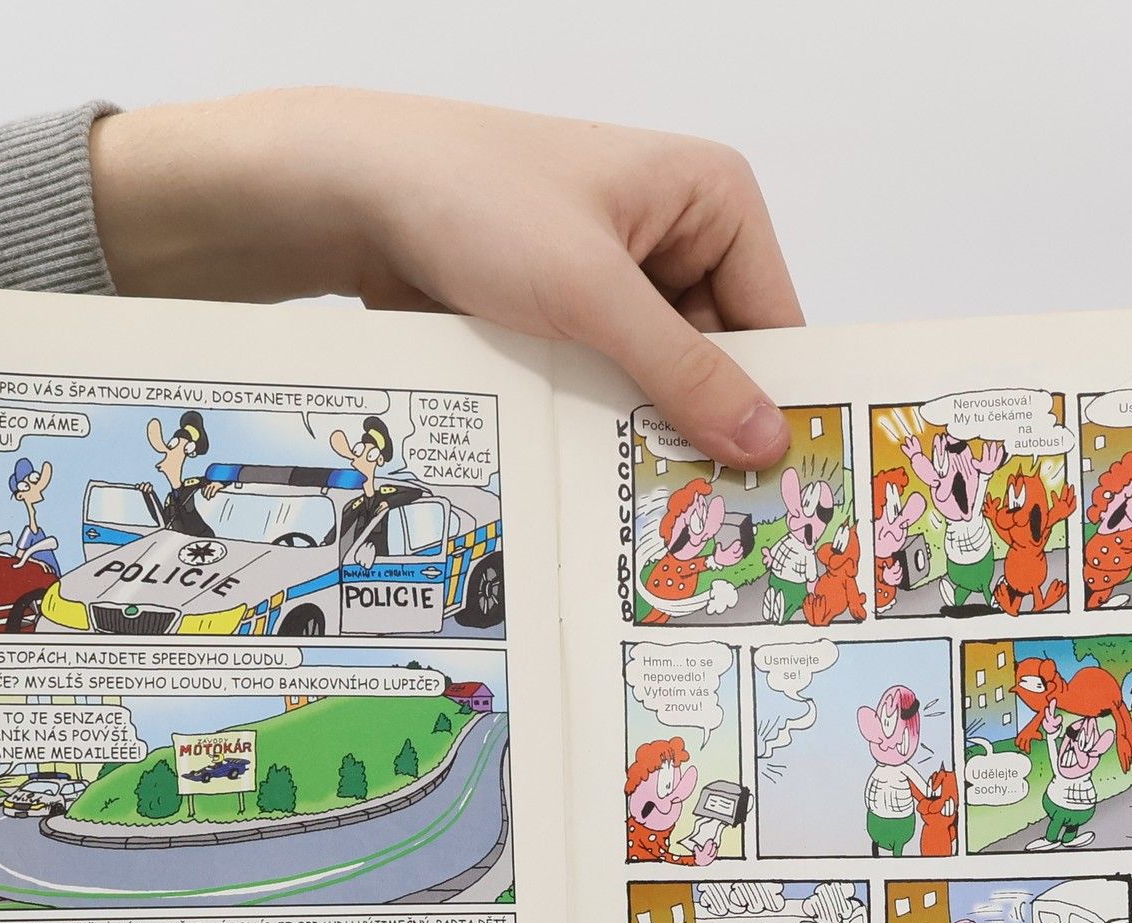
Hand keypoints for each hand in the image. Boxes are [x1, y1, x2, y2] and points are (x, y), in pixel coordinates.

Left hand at [90, 91, 802, 469]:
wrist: (356, 195)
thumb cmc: (478, 201)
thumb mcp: (594, 294)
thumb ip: (683, 371)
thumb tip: (762, 439)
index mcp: (712, 198)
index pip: (775, 320)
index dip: (774, 404)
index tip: (774, 489)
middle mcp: (674, 235)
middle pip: (718, 361)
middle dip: (702, 429)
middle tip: (707, 519)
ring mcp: (617, 280)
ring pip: (656, 381)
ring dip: (643, 434)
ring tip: (647, 507)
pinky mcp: (565, 315)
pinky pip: (603, 385)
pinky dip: (596, 424)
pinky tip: (594, 475)